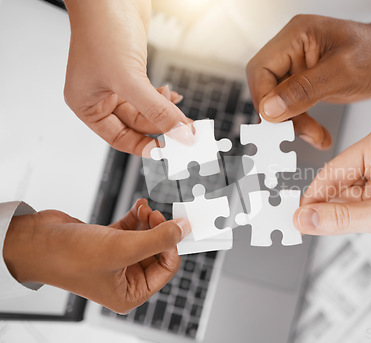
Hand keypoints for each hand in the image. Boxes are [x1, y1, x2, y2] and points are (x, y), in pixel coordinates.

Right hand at [4, 199, 189, 312]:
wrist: (35, 241)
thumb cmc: (69, 256)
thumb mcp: (121, 248)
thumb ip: (157, 239)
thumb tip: (183, 230)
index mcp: (130, 293)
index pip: (167, 267)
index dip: (173, 244)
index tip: (175, 224)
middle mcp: (125, 279)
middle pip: (158, 251)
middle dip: (160, 230)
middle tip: (156, 213)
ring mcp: (117, 260)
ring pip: (146, 238)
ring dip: (149, 221)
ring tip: (145, 208)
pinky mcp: (109, 243)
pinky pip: (132, 229)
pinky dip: (137, 217)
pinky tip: (138, 206)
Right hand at [64, 0, 192, 155]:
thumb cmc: (102, 30)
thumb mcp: (129, 79)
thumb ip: (156, 111)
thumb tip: (180, 135)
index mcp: (86, 105)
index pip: (119, 138)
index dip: (145, 147)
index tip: (170, 152)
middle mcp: (100, 96)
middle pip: (136, 125)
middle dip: (161, 128)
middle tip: (185, 134)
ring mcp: (117, 83)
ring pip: (146, 110)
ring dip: (165, 113)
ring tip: (184, 117)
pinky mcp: (132, 71)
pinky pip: (150, 95)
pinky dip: (163, 98)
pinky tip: (175, 98)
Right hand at [246, 15, 370, 149]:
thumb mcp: (343, 73)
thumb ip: (304, 90)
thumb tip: (269, 109)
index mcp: (297, 35)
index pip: (261, 70)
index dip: (265, 100)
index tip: (279, 122)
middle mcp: (292, 48)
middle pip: (265, 86)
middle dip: (280, 115)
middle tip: (299, 133)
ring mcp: (296, 65)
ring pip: (276, 100)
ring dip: (293, 123)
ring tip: (315, 136)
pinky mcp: (303, 80)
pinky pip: (291, 105)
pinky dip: (301, 122)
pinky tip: (316, 134)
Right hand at [293, 122, 370, 261]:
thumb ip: (340, 218)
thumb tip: (306, 218)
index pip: (333, 169)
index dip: (314, 197)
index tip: (298, 218)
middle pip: (340, 182)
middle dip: (339, 208)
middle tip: (330, 227)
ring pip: (351, 195)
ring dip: (357, 215)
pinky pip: (365, 201)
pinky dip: (367, 217)